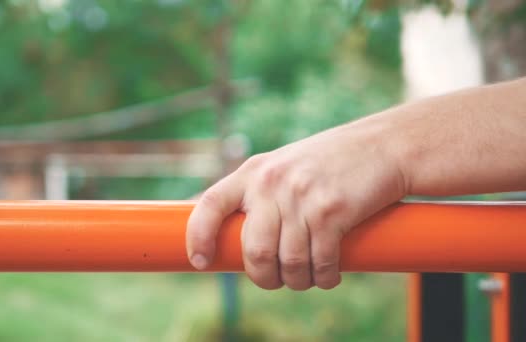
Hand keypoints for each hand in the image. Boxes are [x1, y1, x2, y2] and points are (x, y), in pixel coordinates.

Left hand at [186, 119, 406, 289]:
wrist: (384, 146)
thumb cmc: (331, 163)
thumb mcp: (285, 167)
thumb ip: (261, 195)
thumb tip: (240, 241)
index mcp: (253, 171)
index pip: (210, 204)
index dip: (198, 236)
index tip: (200, 261)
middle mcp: (272, 182)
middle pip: (255, 251)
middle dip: (264, 277)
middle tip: (276, 280)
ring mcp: (301, 197)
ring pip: (289, 263)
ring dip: (299, 282)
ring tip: (307, 278)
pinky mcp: (331, 212)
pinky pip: (320, 263)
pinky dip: (324, 278)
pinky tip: (329, 275)